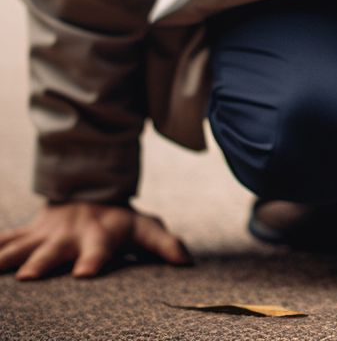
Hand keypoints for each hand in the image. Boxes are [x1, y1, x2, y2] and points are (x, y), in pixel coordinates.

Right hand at [0, 202, 191, 279]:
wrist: (90, 193)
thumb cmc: (120, 220)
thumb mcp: (146, 228)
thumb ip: (164, 244)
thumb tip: (186, 262)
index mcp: (99, 236)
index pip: (99, 250)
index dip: (93, 260)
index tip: (85, 273)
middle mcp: (68, 236)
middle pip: (53, 252)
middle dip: (41, 263)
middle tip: (28, 276)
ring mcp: (43, 236)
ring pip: (19, 247)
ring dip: (4, 258)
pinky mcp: (25, 235)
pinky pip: (3, 241)